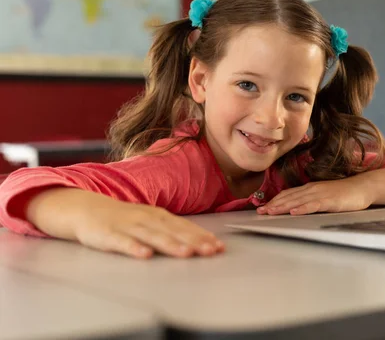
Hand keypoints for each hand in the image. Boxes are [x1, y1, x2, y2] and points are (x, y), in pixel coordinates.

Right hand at [27, 188, 223, 258]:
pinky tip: (144, 255)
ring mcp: (128, 226)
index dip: (202, 236)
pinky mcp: (109, 235)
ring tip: (186, 254)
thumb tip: (198, 241)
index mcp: (158, 216)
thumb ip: (171, 231)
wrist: (85, 208)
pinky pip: (122, 243)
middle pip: (173, 231)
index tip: (218, 246)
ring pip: (152, 236)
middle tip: (211, 251)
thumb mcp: (149, 220)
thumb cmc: (123, 218)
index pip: (184, 226)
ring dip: (170, 245)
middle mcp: (147, 219)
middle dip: (194, 242)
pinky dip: (134, 248)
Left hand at [256, 177, 373, 215]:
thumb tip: (297, 207)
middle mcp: (312, 189)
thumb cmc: (344, 194)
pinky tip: (294, 213)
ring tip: (271, 212)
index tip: (263, 208)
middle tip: (260, 212)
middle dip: (274, 205)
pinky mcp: (330, 201)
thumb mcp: (324, 195)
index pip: (288, 194)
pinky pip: (314, 205)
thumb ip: (311, 200)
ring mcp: (320, 194)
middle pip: (289, 197)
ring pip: (298, 200)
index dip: (275, 201)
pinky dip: (303, 208)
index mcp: (310, 188)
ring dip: (283, 207)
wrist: (363, 187)